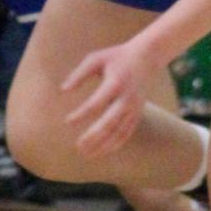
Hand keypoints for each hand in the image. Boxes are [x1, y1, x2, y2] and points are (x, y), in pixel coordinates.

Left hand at [61, 40, 157, 160]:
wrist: (147, 56)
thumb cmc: (116, 57)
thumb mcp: (96, 59)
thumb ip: (79, 74)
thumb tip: (63, 90)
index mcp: (115, 83)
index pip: (97, 103)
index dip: (82, 114)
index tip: (68, 122)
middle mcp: (127, 98)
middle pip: (110, 122)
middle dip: (94, 136)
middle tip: (78, 146)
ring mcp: (134, 107)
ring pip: (119, 132)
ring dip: (104, 145)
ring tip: (86, 154)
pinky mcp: (138, 113)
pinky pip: (127, 132)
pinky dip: (115, 144)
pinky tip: (102, 151)